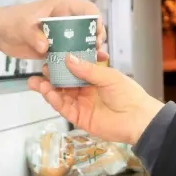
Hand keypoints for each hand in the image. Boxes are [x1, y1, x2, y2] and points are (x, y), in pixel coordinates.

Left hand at [0, 0, 102, 59]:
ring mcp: (62, 35)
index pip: (87, 8)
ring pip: (83, 41)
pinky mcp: (56, 48)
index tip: (97, 33)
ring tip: (96, 61)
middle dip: (96, 38)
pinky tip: (84, 70)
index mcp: (61, 7)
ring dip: (90, 50)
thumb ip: (33, 35)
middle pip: (89, 27)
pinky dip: (77, 61)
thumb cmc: (11, 21)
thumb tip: (45, 47)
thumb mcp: (22, 26)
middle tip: (98, 50)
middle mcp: (66, 19)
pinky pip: (70, 54)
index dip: (95, 20)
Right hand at [27, 54, 163, 144]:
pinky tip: (48, 93)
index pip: (73, 69)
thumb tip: (68, 58)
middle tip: (40, 70)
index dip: (61, 64)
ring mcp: (81, 104)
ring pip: (60, 96)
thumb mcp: (108, 76)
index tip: (50, 57)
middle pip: (63, 83)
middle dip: (50, 77)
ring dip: (48, 89)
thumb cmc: (128, 94)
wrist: (138, 119)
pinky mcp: (79, 118)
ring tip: (37, 82)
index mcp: (94, 78)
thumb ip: (87, 69)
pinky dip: (55, 101)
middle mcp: (85, 91)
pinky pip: (64, 109)